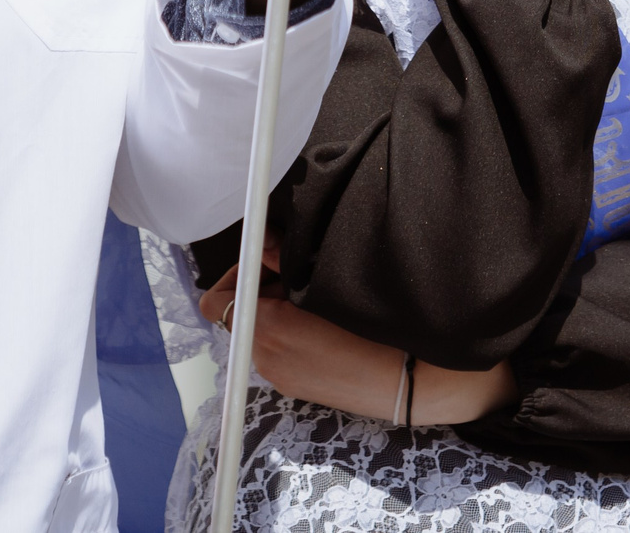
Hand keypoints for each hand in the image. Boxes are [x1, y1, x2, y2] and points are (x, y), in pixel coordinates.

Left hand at [202, 258, 515, 425]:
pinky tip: (330, 323)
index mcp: (265, 330)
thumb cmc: (376, 327)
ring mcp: (280, 378)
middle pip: (240, 313)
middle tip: (302, 270)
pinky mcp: (299, 388)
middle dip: (262, 287)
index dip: (238, 272)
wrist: (412, 381)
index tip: (268, 259)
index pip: (216, 301)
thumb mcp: (326, 282)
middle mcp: (264, 359)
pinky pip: (280, 350)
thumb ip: (285, 259)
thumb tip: (262, 241)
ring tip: (321, 296)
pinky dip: (292, 331)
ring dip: (279, 308)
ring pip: (261, 331)